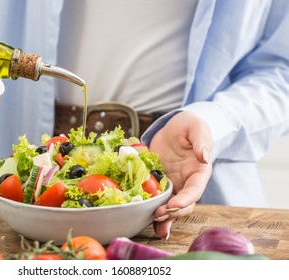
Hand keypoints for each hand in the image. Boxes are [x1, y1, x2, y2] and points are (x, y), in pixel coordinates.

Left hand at [149, 111, 212, 238]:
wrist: (174, 128)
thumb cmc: (188, 126)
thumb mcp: (196, 127)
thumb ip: (201, 140)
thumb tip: (204, 156)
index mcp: (199, 172)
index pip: (195, 190)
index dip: (185, 199)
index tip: (174, 204)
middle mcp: (187, 182)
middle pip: (184, 204)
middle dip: (173, 212)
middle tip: (158, 214)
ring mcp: (173, 185)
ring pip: (171, 207)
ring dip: (164, 218)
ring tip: (154, 223)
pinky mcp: (160, 184)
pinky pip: (158, 200)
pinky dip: (152, 212)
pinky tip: (145, 220)